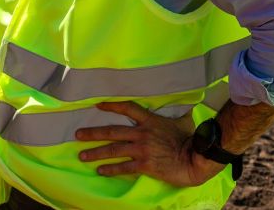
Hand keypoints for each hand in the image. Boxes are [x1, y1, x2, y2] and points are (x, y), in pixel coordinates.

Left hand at [74, 101, 223, 186]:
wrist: (196, 159)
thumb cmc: (190, 139)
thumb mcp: (181, 121)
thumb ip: (175, 112)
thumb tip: (183, 102)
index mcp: (150, 121)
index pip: (127, 109)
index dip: (111, 106)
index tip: (97, 104)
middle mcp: (142, 133)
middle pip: (112, 131)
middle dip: (92, 133)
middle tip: (77, 135)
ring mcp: (142, 149)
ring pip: (113, 150)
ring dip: (95, 153)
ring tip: (82, 155)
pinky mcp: (144, 165)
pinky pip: (123, 167)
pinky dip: (110, 169)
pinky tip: (100, 170)